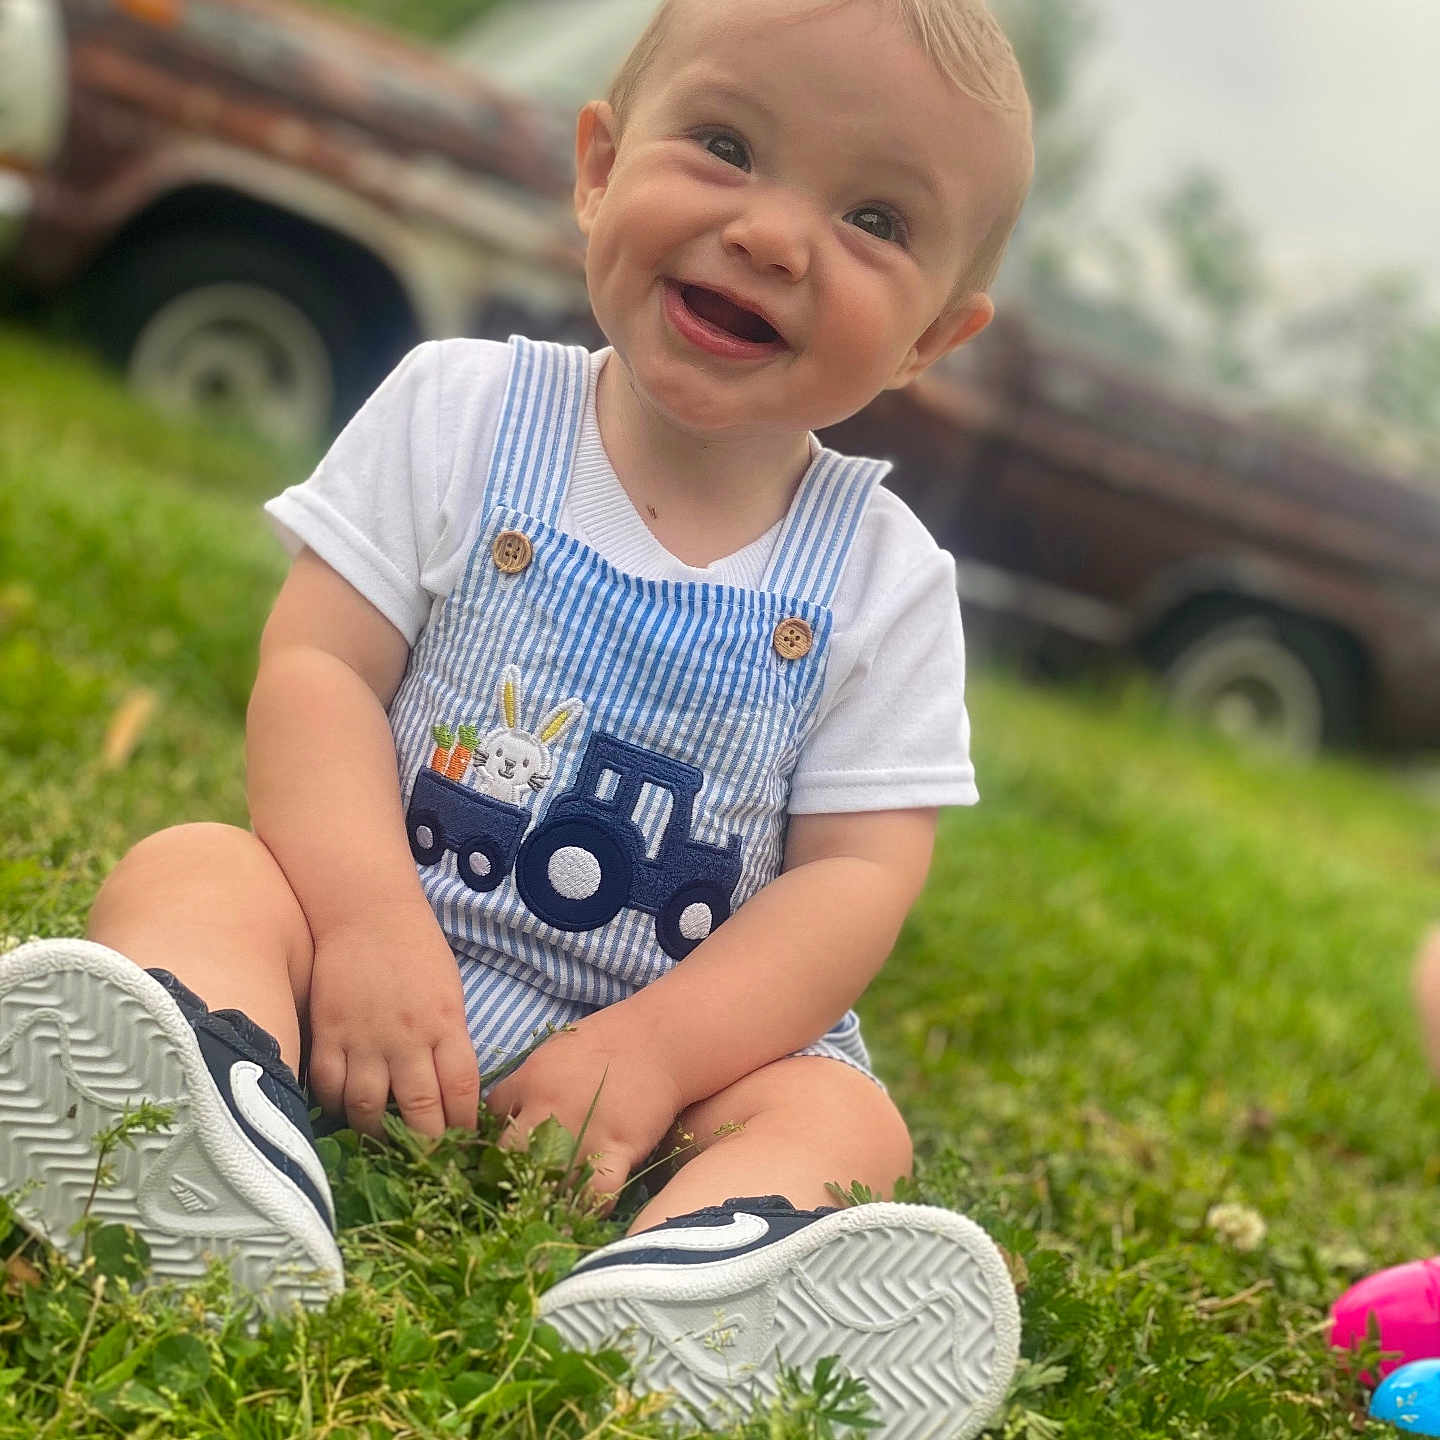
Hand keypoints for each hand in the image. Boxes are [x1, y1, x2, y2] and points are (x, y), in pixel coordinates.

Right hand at [306, 900, 478, 1138]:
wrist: (367, 912)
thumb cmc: (417, 951)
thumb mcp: (449, 994)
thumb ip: (449, 1040)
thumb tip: (448, 1091)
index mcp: (445, 1024)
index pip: (460, 1090)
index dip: (462, 1125)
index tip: (462, 1144)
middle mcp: (407, 1037)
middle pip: (418, 1109)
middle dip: (425, 1143)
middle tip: (426, 1162)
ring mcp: (364, 1038)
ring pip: (368, 1107)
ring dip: (376, 1133)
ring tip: (383, 1143)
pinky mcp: (328, 1034)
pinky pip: (328, 1087)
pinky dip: (335, 1108)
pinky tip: (344, 1113)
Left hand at [485, 1018, 682, 1211]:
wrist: (660, 1039)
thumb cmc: (608, 1041)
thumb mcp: (555, 1050)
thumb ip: (529, 1082)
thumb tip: (506, 1113)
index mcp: (531, 1080)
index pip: (491, 1115)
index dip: (496, 1131)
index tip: (504, 1146)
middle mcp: (549, 1108)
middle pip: (507, 1154)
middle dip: (508, 1170)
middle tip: (519, 1181)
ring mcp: (584, 1130)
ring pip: (546, 1181)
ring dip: (546, 1194)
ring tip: (549, 1204)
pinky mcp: (619, 1147)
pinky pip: (597, 1193)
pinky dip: (591, 1206)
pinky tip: (589, 1206)